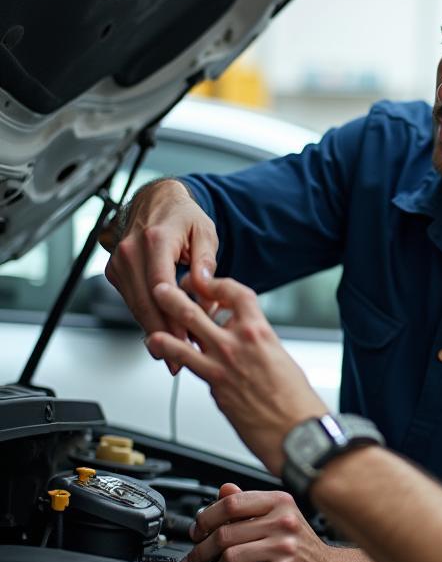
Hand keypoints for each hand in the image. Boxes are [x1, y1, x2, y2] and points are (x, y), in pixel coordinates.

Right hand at [104, 179, 218, 372]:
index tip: (185, 339)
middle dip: (162, 334)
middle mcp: (131, 251)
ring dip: (154, 331)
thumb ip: (207, 261)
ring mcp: (120, 262)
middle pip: (144, 302)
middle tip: (178, 360)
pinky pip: (132, 301)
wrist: (157, 201)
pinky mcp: (116, 271)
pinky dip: (147, 319)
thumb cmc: (183, 216)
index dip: (172, 317)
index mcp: (155, 240)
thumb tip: (205, 286)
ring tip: (173, 354)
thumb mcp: (205, 232)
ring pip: (135, 306)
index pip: (160, 286)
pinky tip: (162, 334)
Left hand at [146, 274, 326, 472]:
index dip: (218, 284)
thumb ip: (258, 345)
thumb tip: (245, 342)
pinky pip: (186, 364)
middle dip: (176, 295)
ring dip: (162, 323)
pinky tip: (159, 347)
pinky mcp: (214, 388)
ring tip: (151, 315)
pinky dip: (170, 352)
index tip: (209, 282)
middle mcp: (237, 346)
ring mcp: (221, 367)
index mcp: (261, 333)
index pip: (235, 294)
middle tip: (165, 288)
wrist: (296, 432)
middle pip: (197, 311)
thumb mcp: (281, 358)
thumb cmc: (297, 400)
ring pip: (181, 338)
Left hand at [180, 484, 344, 561]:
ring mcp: (285, 548)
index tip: (196, 532)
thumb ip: (252, 504)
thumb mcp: (282, 518)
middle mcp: (283, 522)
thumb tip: (224, 489)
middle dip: (200, 552)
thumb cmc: (306, 549)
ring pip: (230, 558)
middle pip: (225, 533)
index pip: (231, 503)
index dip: (205, 518)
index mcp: (280, 503)